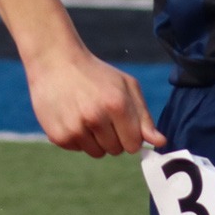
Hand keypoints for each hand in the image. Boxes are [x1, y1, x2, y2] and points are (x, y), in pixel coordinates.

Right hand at [27, 45, 165, 157]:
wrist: (54, 61)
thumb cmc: (96, 74)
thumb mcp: (126, 86)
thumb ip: (144, 116)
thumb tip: (160, 142)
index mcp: (117, 104)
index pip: (134, 144)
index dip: (130, 136)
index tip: (123, 123)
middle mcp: (95, 118)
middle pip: (116, 150)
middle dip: (114, 137)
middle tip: (102, 115)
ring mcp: (75, 128)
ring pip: (97, 153)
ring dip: (96, 140)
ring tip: (86, 115)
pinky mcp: (58, 136)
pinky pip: (77, 149)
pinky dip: (78, 138)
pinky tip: (72, 117)